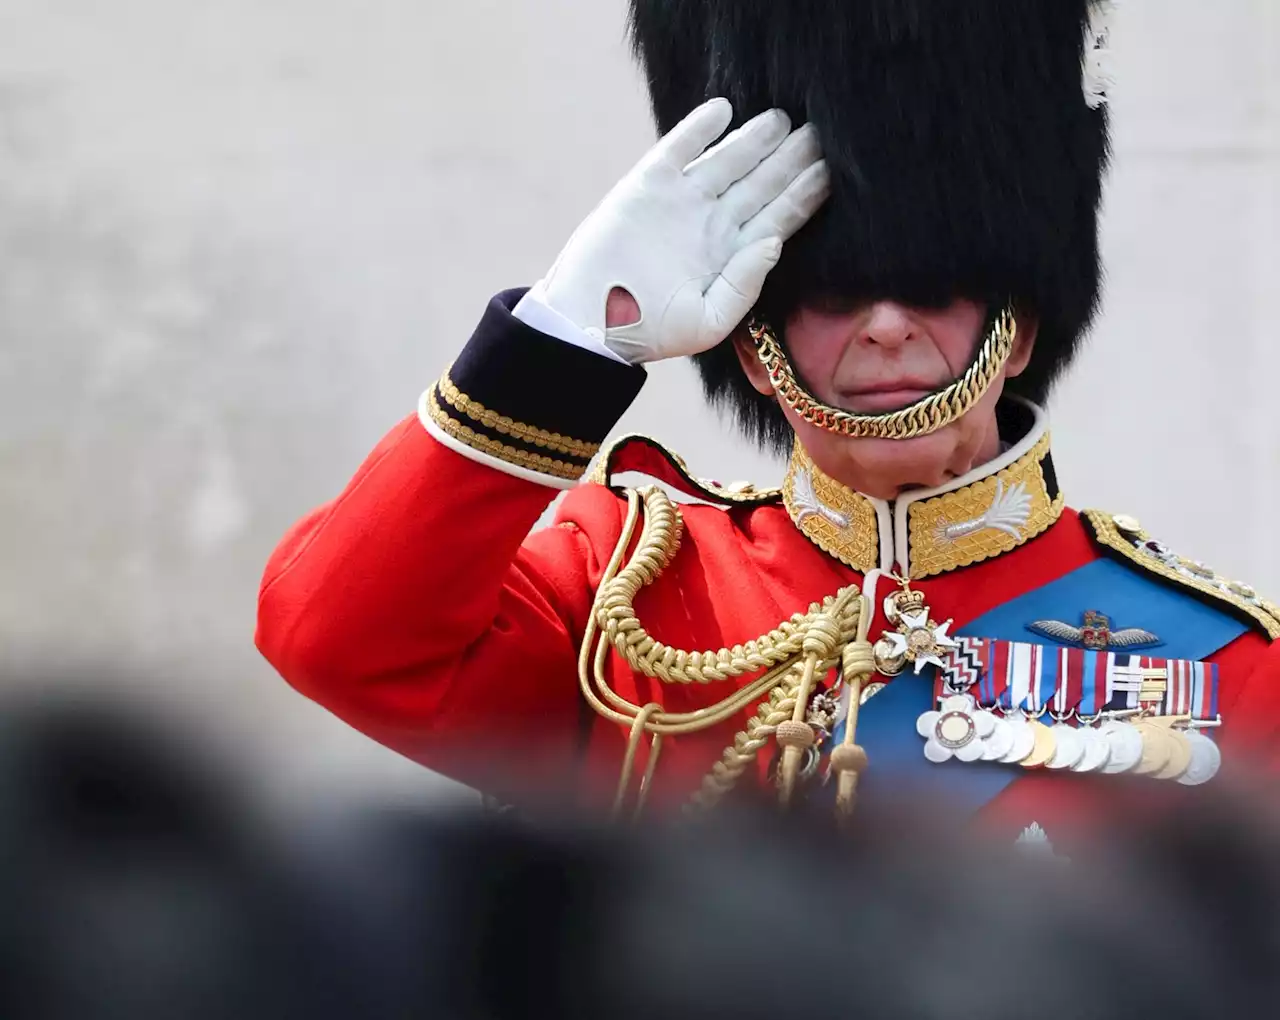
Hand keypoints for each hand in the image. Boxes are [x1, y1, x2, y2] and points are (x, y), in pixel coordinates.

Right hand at [527, 98, 828, 364]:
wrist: (591, 321)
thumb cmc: (650, 332)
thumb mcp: (708, 322)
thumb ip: (744, 285)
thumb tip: (774, 241)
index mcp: (732, 255)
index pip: (780, 217)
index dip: (806, 193)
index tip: (834, 171)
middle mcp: (713, 223)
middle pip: (762, 183)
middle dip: (791, 159)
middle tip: (822, 132)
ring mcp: (682, 202)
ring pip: (729, 160)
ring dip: (756, 139)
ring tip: (783, 118)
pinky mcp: (648, 185)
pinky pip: (679, 148)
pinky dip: (699, 128)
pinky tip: (724, 110)